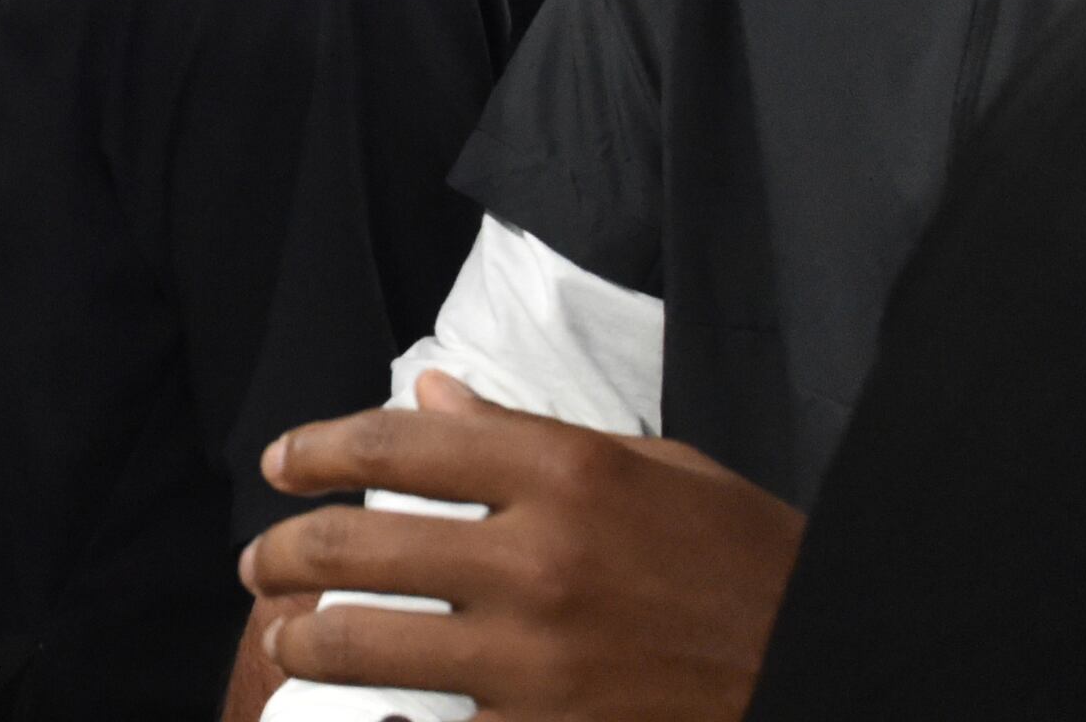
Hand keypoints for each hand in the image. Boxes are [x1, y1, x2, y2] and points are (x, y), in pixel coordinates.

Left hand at [240, 372, 804, 721]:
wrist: (826, 657)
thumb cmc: (745, 559)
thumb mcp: (654, 468)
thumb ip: (530, 433)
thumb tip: (433, 394)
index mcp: (568, 473)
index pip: (398, 445)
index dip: (318, 449)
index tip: (280, 463)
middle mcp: (541, 559)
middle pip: (362, 544)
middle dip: (287, 553)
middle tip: (259, 563)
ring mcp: (540, 658)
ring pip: (372, 641)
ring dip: (305, 639)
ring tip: (283, 637)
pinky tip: (366, 717)